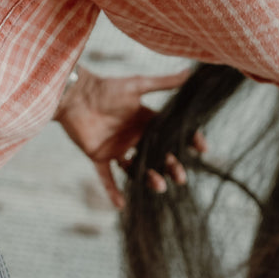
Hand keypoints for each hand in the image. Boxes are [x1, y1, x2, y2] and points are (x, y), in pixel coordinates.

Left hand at [54, 66, 201, 208]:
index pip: (171, 135)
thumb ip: (164, 83)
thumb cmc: (107, 88)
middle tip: (180, 177)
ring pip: (137, 170)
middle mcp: (134, 137)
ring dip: (149, 179)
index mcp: (146, 122)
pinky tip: (121, 205)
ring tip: (159, 184)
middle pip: (158, 157)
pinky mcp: (100, 157)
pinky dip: (113, 191)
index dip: (187, 142)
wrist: (76, 95)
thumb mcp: (138, 85)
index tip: (202, 150)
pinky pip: (107, 178)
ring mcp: (118, 149)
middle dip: (171, 167)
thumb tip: (190, 72)